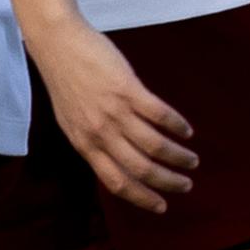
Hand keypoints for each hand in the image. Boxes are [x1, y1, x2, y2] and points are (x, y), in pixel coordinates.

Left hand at [36, 22, 198, 212]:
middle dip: (167, 182)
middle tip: (186, 185)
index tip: (161, 206)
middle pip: (141, 169)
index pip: (116, 182)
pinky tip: (187, 131)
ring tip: (192, 160)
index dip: (141, 198)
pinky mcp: (128, 89)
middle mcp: (100, 133)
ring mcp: (114, 112)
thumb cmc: (65, 81)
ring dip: (178, 157)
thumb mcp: (71, 121)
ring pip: (154, 146)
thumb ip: (93, 142)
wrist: (57, 44)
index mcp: (85, 145)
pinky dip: (177, 126)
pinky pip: (159, 115)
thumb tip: (117, 160)